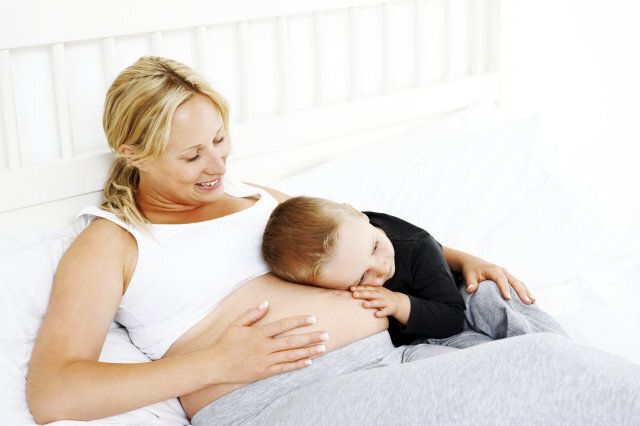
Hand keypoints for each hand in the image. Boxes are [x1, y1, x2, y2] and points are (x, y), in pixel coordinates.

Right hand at [205, 302, 329, 383]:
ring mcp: (265, 360)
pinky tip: (309, 362)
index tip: (312, 318)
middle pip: (292, 341)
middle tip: (326, 334)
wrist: (215, 365)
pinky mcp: (264, 372)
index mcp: (259, 333)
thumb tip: (267, 303)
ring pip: (291, 355)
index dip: (299, 321)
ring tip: (323, 348)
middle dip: (310, 337)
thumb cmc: (225, 343)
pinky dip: (297, 365)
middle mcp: (264, 346)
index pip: (283, 325)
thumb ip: (253, 313)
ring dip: (308, 351)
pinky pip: (284, 368)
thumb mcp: (237, 324)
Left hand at [349, 285, 401, 317]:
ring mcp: (385, 302)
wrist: (397, 302)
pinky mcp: (390, 309)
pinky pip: (385, 311)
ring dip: (372, 303)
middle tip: (354, 295)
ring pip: (378, 302)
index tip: (351, 289)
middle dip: (363, 294)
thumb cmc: (381, 296)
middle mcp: (380, 295)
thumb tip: (350, 289)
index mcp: (376, 290)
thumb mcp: (375, 291)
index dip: (359, 288)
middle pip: (371, 294)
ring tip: (364, 304)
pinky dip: (381, 313)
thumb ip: (365, 290)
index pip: (366, 288)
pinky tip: (376, 314)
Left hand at [461, 256, 534, 303]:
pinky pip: (518, 284)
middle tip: (527, 302)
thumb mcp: (469, 275)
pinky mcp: (508, 278)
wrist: (473, 263)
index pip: (500, 279)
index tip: (508, 298)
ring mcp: (507, 274)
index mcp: (493, 270)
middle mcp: (502, 271)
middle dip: (521, 292)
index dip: (505, 288)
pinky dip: (525, 291)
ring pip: (519, 282)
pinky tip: (530, 299)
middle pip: (514, 281)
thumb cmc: (471, 270)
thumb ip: (471, 283)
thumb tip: (470, 290)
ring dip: (526, 292)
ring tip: (532, 302)